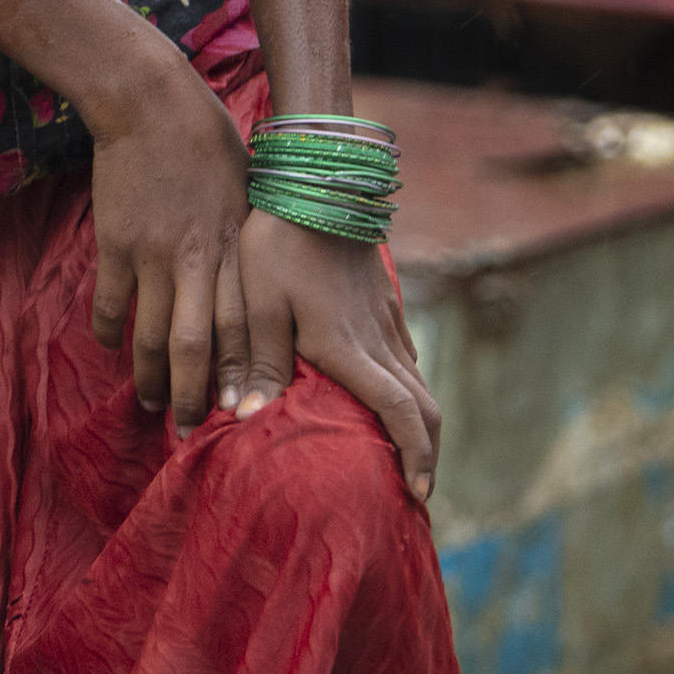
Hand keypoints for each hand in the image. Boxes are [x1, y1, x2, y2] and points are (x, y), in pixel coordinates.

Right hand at [85, 61, 248, 422]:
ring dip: (150, 376)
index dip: (244, 375)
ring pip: (152, 334)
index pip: (245, 329)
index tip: (246, 412)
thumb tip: (260, 286)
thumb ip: (249, 244)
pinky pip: (112, 301)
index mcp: (237, 249)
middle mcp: (199, 259)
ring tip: (150, 403)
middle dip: (196, 394)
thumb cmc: (208, 141)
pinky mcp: (116, 242)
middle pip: (198, 346)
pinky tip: (111, 346)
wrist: (151, 103)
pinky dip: (111, 330)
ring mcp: (155, 253)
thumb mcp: (247, 193)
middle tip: (193, 430)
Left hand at [218, 207, 441, 501]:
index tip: (418, 493)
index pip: (402, 413)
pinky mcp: (384, 302)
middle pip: (425, 408)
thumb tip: (246, 419)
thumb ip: (257, 361)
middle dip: (427, 454)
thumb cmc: (278, 244)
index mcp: (351, 348)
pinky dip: (408, 389)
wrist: (317, 181)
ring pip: (418, 382)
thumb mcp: (257, 302)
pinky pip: (406, 356)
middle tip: (417, 490)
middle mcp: (379, 340)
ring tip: (404, 454)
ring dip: (419, 423)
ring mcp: (387, 320)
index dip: (416, 456)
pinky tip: (388, 397)